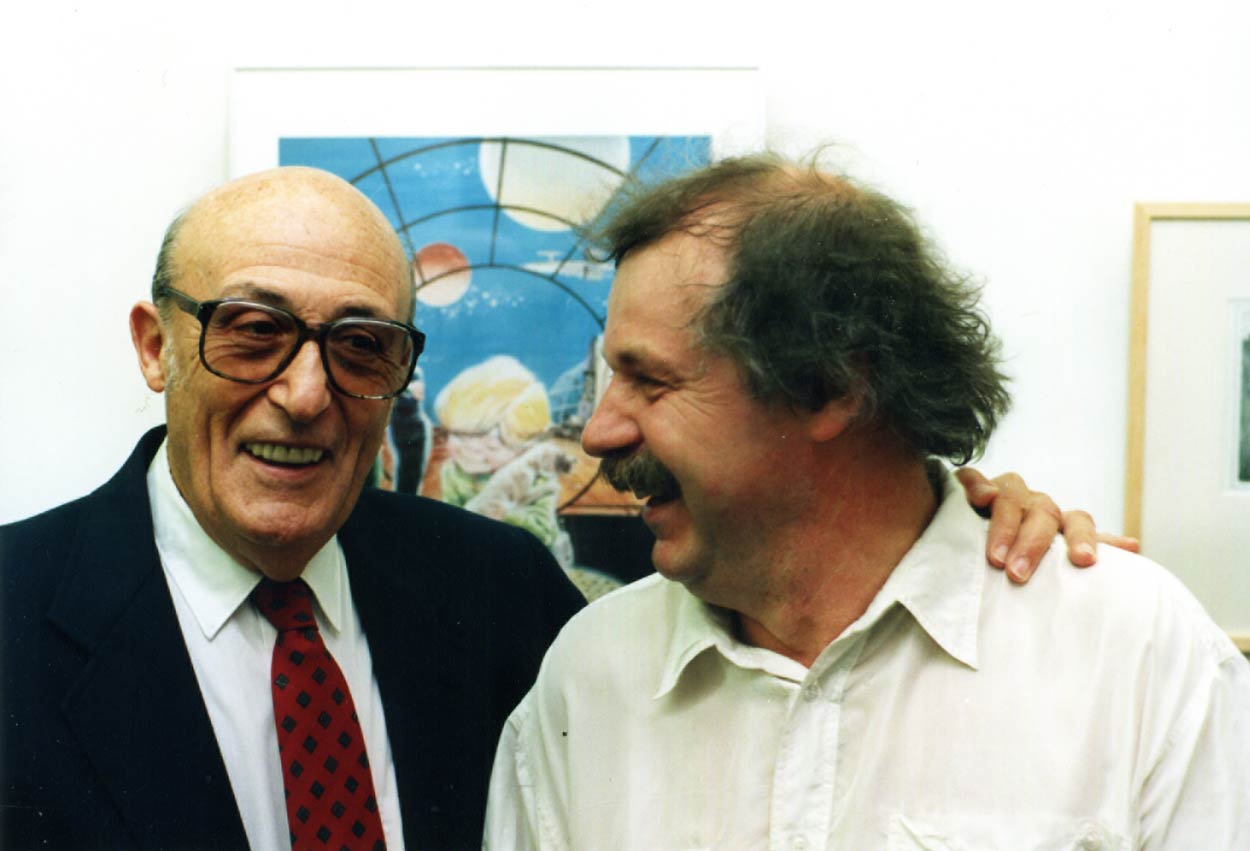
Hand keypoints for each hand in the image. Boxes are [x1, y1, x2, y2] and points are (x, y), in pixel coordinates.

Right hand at [954, 468, 1140, 583]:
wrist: (992, 536)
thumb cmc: (1029, 551)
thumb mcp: (1059, 555)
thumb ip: (1091, 548)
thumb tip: (1134, 546)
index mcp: (1059, 521)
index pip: (1078, 522)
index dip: (1082, 538)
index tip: (1084, 561)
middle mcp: (1035, 504)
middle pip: (1043, 513)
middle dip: (1032, 544)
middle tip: (1019, 574)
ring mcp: (1006, 494)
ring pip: (1010, 499)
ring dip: (1004, 527)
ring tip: (996, 559)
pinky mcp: (975, 487)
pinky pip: (975, 479)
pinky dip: (978, 484)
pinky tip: (982, 497)